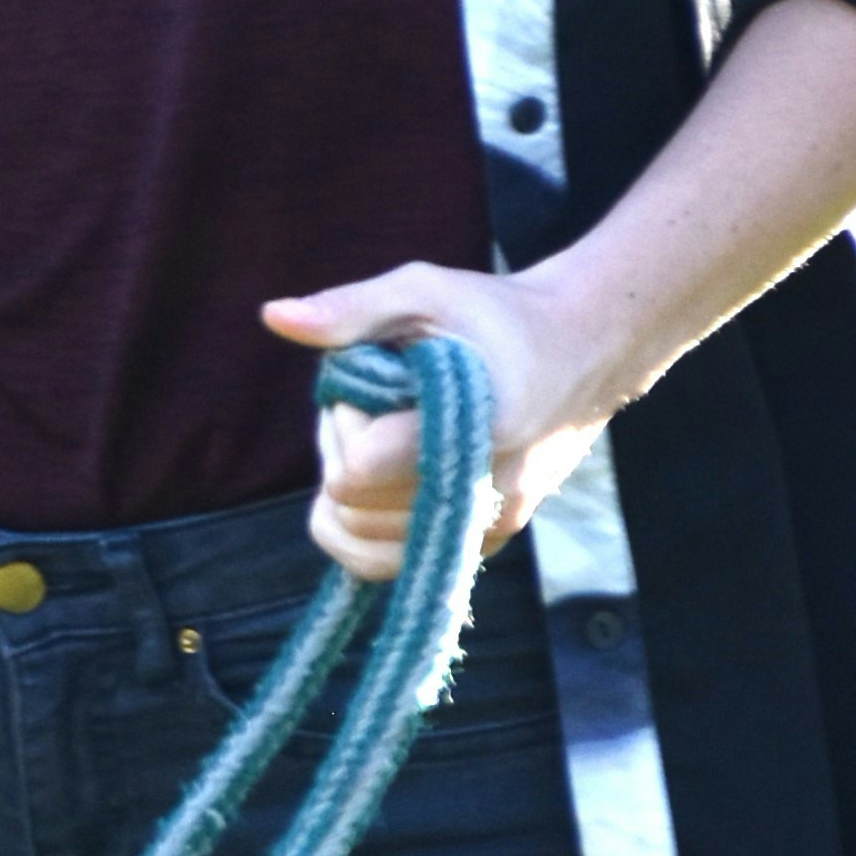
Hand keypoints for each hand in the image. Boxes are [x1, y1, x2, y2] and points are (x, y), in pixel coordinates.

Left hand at [258, 260, 602, 587]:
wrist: (583, 351)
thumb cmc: (495, 316)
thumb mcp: (423, 291)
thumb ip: (348, 311)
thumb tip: (272, 316)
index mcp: (474, 429)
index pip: (354, 472)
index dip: (345, 425)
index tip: (375, 385)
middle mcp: (485, 492)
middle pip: (351, 507)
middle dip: (345, 453)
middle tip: (383, 405)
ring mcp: (489, 526)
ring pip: (363, 542)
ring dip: (357, 492)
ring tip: (392, 436)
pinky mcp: (487, 544)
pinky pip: (391, 563)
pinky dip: (369, 526)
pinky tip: (385, 477)